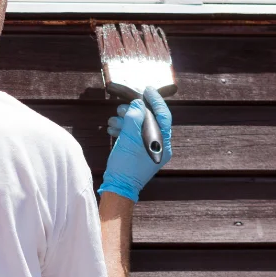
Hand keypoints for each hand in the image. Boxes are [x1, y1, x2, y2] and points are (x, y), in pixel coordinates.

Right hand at [99, 87, 172, 201]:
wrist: (118, 187)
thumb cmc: (126, 165)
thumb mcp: (129, 138)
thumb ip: (135, 118)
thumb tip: (138, 104)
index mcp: (163, 142)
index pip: (163, 115)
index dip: (155, 100)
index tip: (147, 89)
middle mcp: (160, 145)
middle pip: (150, 120)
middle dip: (134, 112)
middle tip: (121, 109)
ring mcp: (149, 150)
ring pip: (139, 127)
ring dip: (126, 121)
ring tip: (113, 120)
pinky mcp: (139, 153)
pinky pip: (134, 136)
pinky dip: (124, 130)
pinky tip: (112, 129)